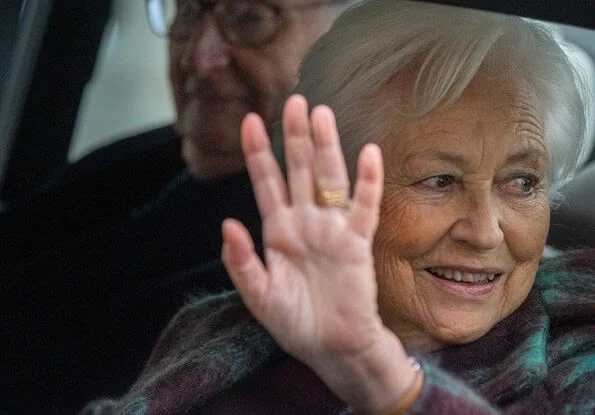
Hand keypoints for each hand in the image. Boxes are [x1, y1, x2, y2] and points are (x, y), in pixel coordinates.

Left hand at [222, 95, 415, 412]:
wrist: (332, 349)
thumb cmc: (296, 324)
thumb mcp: (259, 296)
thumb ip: (241, 261)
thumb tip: (227, 223)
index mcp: (278, 232)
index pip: (266, 182)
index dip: (259, 153)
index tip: (250, 120)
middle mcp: (305, 223)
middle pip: (300, 170)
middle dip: (295, 136)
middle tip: (293, 100)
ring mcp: (332, 230)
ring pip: (330, 179)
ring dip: (326, 147)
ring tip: (321, 113)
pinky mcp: (357, 243)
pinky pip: (364, 206)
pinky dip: (367, 181)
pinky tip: (368, 152)